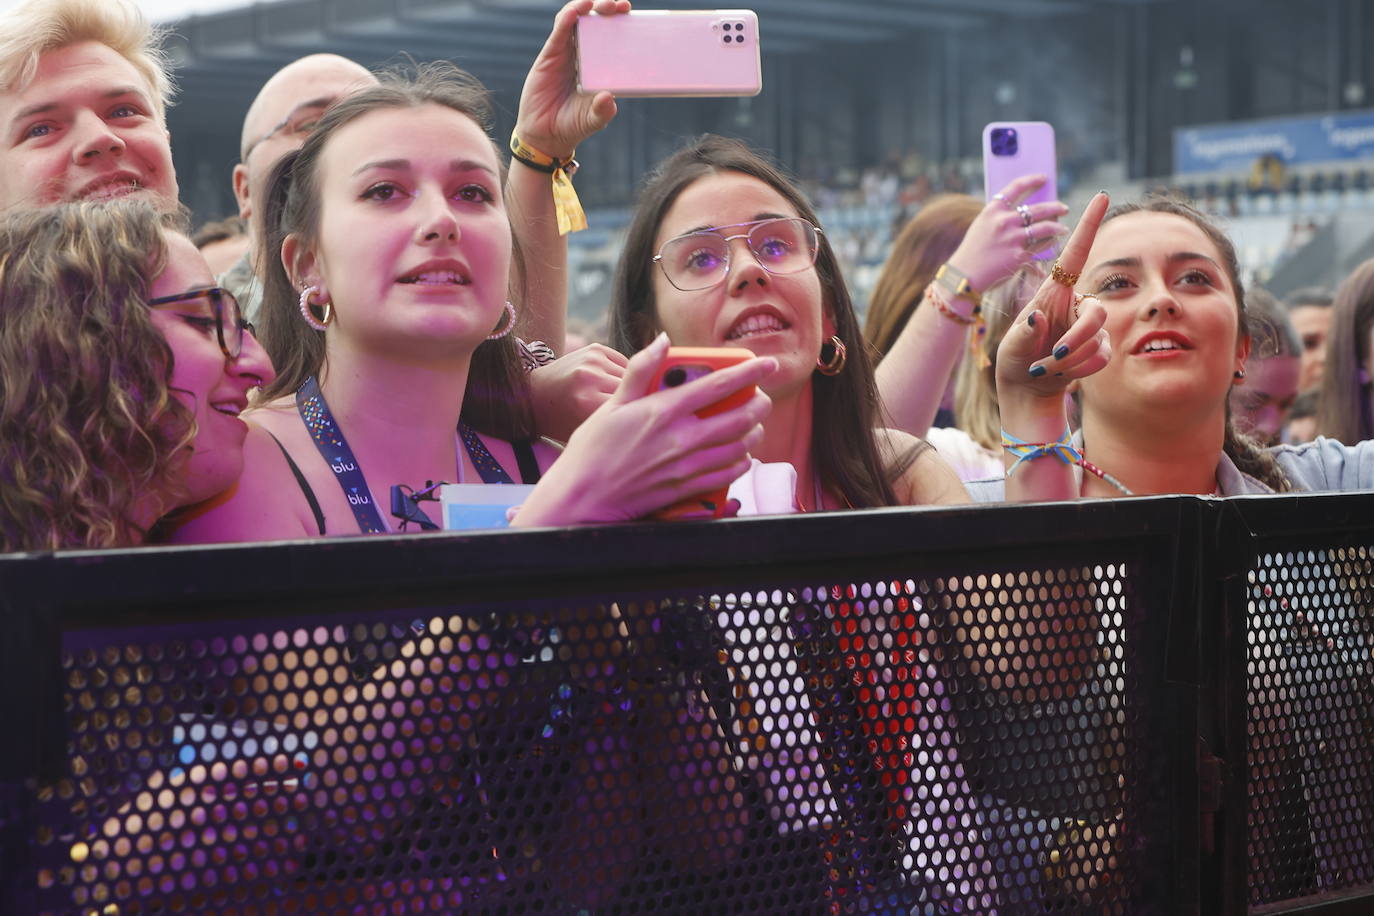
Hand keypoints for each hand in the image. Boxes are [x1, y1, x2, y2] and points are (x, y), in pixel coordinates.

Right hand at [514, 0, 630, 158]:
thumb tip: (609, 98)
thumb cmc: (573, 125)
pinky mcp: (550, 55)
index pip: (611, 36)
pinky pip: (559, 33)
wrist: (546, 134)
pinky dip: (566, 20)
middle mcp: (584, 55)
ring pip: (575, 20)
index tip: (630, 13)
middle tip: (618, 5)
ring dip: (585, 7)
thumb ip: (602, 111)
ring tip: (594, 3)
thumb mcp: (593, 120)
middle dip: (606, 8)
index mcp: (599, 66)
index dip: (620, 22)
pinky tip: (574, 12)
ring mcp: (566, 53)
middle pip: (595, 22)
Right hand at [514, 333, 774, 524]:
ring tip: (754, 425)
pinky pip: (727, 476)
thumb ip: (641, 369)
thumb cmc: (592, 449)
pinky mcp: (685, 490)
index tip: (767, 364)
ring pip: (738, 448)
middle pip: (739, 418)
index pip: (717, 385)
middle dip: (759, 405)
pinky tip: (740, 456)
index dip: (749, 372)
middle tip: (762, 398)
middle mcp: (680, 439)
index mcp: (662, 411)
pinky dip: (741, 463)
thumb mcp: (612, 403)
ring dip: (754, 434)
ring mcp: (685, 467)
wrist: (582, 497)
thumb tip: (662, 340)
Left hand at [528, 343, 627, 441]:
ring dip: (630, 388)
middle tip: (629, 413)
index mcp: (586, 403)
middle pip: (634, 391)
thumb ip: (613, 426)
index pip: (629, 409)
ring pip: (632, 377)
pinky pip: (624, 365)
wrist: (535, 393)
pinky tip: (609, 384)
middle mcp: (591, 377)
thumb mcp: (584, 433)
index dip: (636, 417)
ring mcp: (593, 360)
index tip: (637, 424)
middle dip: (634, 402)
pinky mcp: (595, 349)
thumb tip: (646, 416)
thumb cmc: (561, 420)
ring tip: (617, 399)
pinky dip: (622, 376)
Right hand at [948, 175, 1068, 290]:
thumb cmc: (972, 252)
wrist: (963, 277)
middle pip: (1037, 209)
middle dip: (1055, 207)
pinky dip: (1048, 248)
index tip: (1044, 178)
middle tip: (1063, 208)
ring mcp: (1013, 239)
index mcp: (992, 210)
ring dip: (1058, 228)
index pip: (1016, 187)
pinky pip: (1041, 248)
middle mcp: (1004, 221)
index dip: (1032, 180)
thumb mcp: (982, 227)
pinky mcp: (1019, 256)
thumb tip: (1026, 214)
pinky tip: (1053, 247)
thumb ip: (1000, 218)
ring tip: (1063, 229)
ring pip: (1045, 228)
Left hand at [996, 192, 1112, 405]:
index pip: (1076, 253)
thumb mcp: (1011, 346)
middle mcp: (1076, 304)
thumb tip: (1035, 318)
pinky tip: (1057, 374)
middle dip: (1078, 337)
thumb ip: (1024, 333)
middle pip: (1096, 312)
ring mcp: (1090, 325)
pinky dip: (1077, 370)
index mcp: (1053, 292)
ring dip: (1069, 360)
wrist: (1026, 385)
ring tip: (1043, 367)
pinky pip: (1100, 357)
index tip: (1102, 195)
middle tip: (1055, 354)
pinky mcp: (1099, 347)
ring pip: (1098, 339)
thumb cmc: (1015, 357)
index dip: (1089, 225)